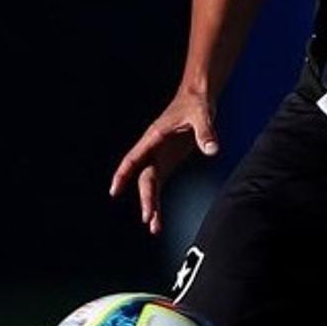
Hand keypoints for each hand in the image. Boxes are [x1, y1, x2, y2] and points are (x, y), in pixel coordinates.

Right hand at [109, 89, 218, 234]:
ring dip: (151, 204)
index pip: (135, 158)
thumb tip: (212, 150)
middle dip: (146, 198)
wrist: (198, 98)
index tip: (114, 189)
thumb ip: (206, 133)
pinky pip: (160, 183)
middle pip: (146, 177)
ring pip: (151, 184)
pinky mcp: (169, 160)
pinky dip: (158, 199)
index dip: (123, 173)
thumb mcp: (202, 115)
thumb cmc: (196, 103)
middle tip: (148, 219)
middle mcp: (153, 149)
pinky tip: (157, 217)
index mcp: (154, 137)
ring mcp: (160, 156)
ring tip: (153, 228)